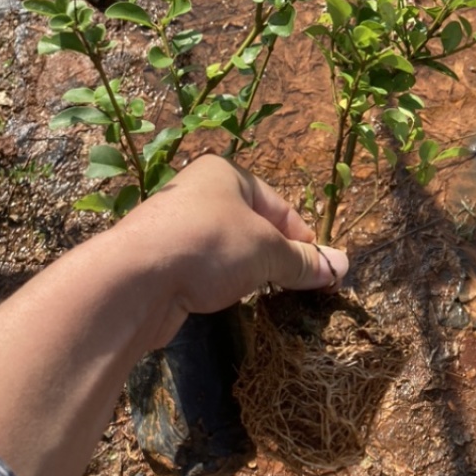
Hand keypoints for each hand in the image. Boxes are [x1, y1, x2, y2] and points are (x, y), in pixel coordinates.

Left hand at [115, 154, 348, 321]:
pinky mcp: (161, 261)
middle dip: (275, 257)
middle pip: (252, 227)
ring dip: (247, 272)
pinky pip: (203, 270)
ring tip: (266, 297)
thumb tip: (342, 265)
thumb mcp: (266, 251)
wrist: (133, 278)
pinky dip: (219, 284)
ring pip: (227, 250)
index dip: (302, 239)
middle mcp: (198, 193)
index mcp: (224, 174)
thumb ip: (302, 261)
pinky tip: (226, 301)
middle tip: (298, 287)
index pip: (277, 206)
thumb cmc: (208, 245)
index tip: (320, 271)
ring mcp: (177, 227)